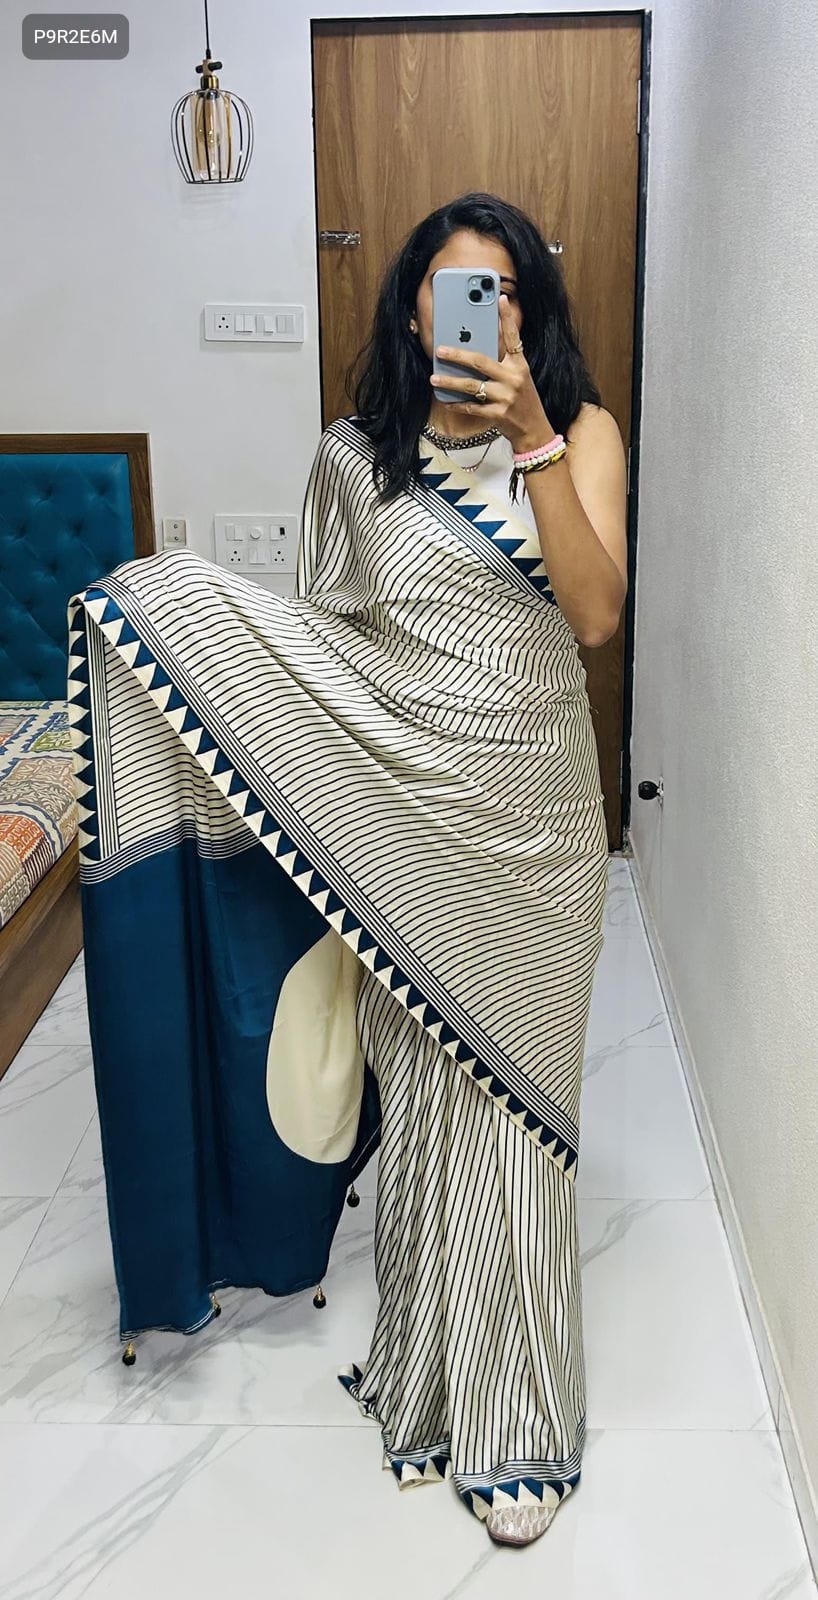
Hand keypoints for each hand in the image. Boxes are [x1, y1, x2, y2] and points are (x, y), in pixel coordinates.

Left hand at [430, 293, 553, 451]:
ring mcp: (505, 397)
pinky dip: (456, 404)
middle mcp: (513, 378)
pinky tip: (445, 400)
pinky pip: (471, 407)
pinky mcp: (498, 414)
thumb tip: (479, 346)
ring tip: (434, 378)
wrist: (534, 430)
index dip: (507, 317)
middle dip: (457, 355)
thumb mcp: (519, 377)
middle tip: (439, 350)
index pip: (514, 337)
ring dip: (450, 382)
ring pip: (471, 386)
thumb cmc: (523, 400)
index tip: (500, 299)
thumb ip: (504, 362)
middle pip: (480, 361)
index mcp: (520, 365)